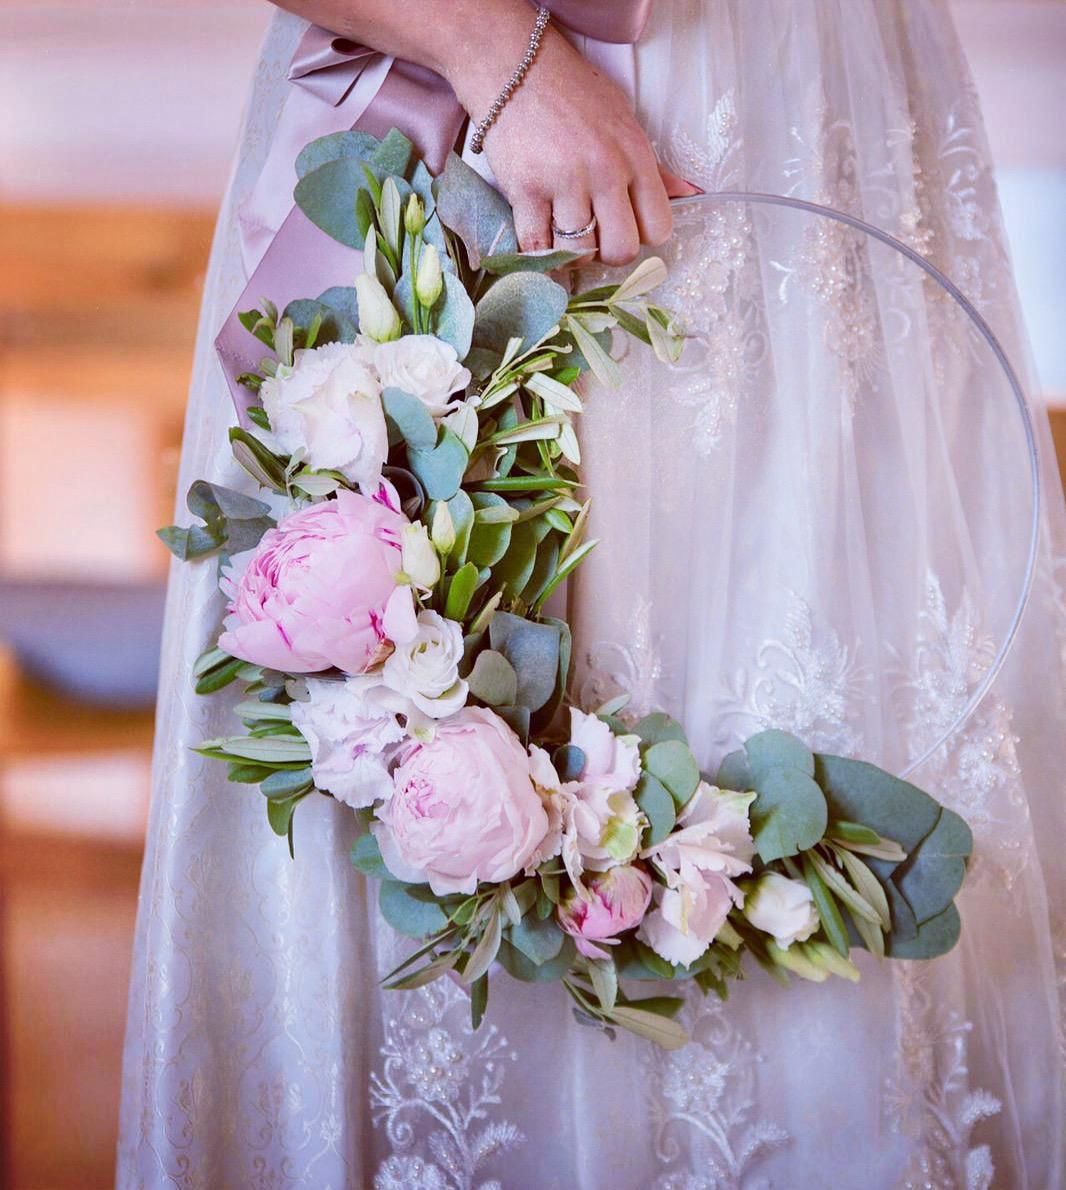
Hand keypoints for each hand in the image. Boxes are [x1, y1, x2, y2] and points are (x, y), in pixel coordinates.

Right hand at [447, 24, 697, 265]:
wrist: (514, 68)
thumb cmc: (573, 93)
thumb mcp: (624, 119)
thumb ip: (654, 166)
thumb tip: (690, 192)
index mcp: (635, 155)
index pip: (658, 228)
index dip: (641, 236)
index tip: (623, 225)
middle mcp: (605, 170)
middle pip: (620, 250)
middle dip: (606, 253)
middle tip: (591, 236)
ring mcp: (564, 182)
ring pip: (579, 254)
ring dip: (571, 254)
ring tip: (562, 233)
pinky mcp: (525, 191)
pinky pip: (537, 248)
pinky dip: (538, 255)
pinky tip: (539, 239)